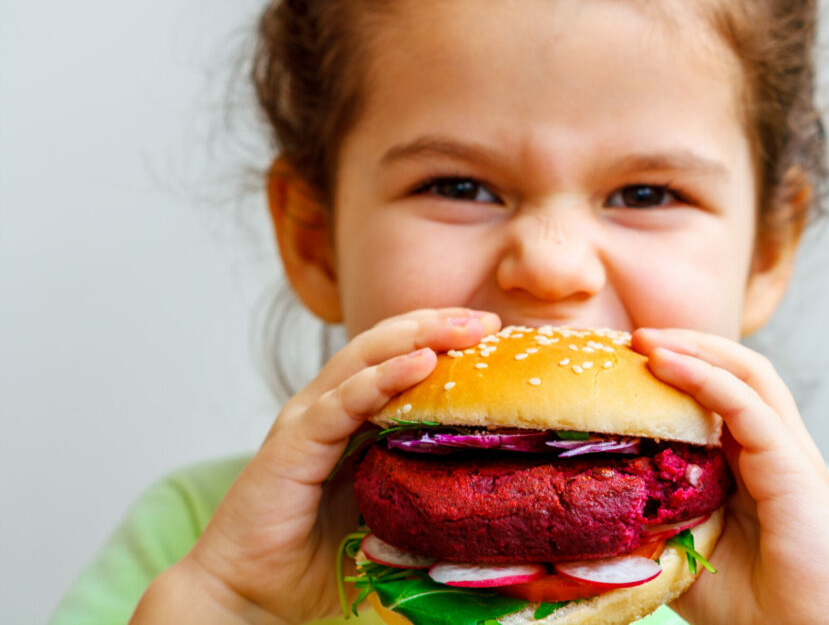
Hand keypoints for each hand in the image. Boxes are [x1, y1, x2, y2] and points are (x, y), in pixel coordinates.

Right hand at [132, 308, 500, 623]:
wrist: (250, 594)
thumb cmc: (318, 559)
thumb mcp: (389, 514)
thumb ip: (425, 492)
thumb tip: (492, 494)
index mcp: (349, 416)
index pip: (396, 357)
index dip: (440, 337)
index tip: (491, 331)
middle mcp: (327, 406)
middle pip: (384, 344)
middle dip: (436, 324)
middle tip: (486, 319)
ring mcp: (307, 419)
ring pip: (364, 358)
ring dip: (417, 336)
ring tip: (462, 327)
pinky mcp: (293, 443)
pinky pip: (342, 403)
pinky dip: (381, 379)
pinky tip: (419, 362)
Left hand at [632, 328, 828, 624]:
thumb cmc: (751, 606)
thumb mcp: (684, 549)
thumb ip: (655, 517)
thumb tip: (594, 500)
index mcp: (752, 463)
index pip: (719, 393)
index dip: (677, 368)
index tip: (623, 360)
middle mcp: (775, 449)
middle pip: (736, 370)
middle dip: (685, 344)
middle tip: (632, 336)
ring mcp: (789, 454)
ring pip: (747, 374)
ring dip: (694, 347)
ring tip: (646, 338)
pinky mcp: (796, 468)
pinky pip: (747, 406)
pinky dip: (705, 377)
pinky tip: (665, 363)